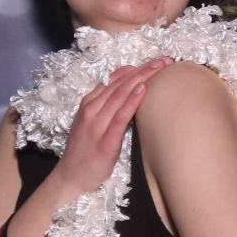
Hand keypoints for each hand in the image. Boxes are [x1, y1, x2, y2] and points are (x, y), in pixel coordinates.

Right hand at [49, 59, 172, 196]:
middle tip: (165, 59)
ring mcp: (97, 124)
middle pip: (120, 84)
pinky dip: (132, 101)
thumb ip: (108, 108)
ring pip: (121, 94)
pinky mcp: (105, 140)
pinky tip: (143, 89)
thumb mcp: (94, 124)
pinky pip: (120, 116)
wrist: (71, 178)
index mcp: (89, 104)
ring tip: (160, 67)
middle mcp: (92, 109)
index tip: (156, 61)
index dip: (136, 68)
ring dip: (142, 78)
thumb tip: (129, 95)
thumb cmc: (85, 152)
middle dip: (144, 69)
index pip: (115, 80)